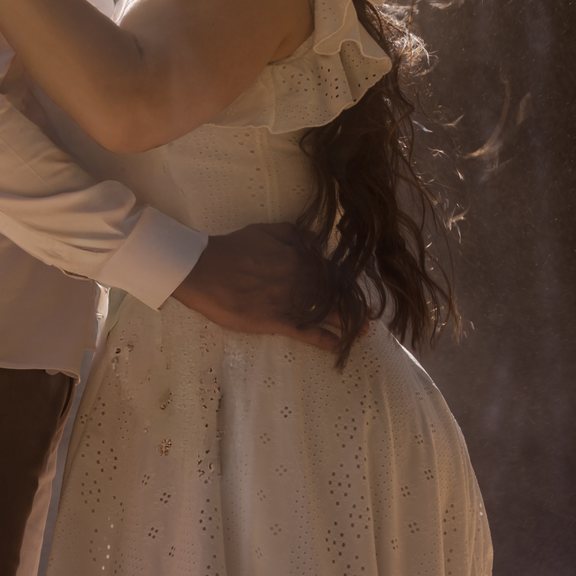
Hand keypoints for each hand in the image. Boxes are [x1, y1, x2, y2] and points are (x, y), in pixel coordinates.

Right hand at [171, 222, 347, 353]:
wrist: (205, 269)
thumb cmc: (233, 248)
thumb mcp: (265, 230)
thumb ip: (293, 233)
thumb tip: (314, 241)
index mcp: (299, 257)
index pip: (332, 272)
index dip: (347, 284)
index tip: (358, 292)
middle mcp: (300, 279)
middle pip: (335, 294)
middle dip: (354, 305)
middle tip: (369, 316)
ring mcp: (289, 301)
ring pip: (326, 312)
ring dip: (348, 322)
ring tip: (363, 332)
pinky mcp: (276, 321)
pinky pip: (306, 332)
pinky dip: (324, 339)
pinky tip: (337, 345)